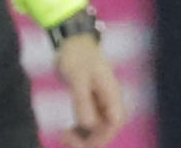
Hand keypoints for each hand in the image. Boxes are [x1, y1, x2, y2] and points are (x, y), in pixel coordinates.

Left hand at [53, 32, 126, 146]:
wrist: (72, 42)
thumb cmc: (76, 56)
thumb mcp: (77, 78)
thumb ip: (82, 101)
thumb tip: (88, 126)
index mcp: (111, 92)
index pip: (115, 121)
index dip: (101, 136)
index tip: (79, 140)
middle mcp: (110, 98)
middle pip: (109, 128)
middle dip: (91, 139)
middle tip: (66, 139)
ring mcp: (102, 100)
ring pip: (100, 127)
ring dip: (85, 137)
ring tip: (65, 136)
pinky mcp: (92, 101)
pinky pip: (92, 122)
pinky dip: (81, 130)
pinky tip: (68, 130)